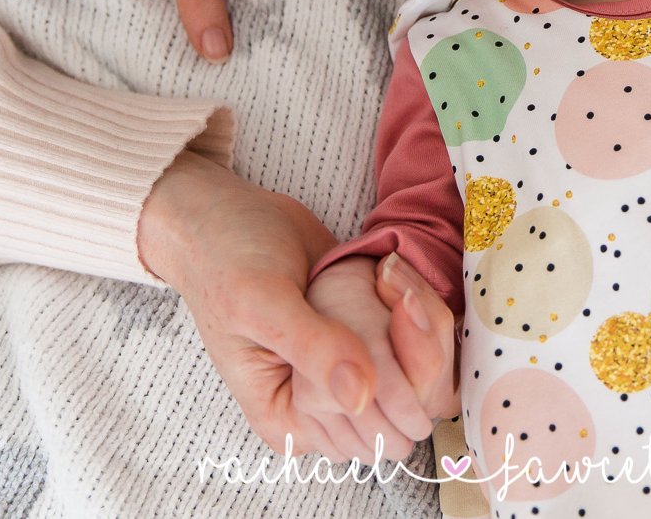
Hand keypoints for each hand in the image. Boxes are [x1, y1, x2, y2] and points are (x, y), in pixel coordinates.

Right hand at [137, 154, 452, 455]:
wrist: (228, 218)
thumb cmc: (229, 260)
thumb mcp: (262, 302)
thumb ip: (313, 349)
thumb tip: (361, 397)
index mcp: (288, 419)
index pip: (370, 433)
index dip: (398, 382)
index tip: (397, 306)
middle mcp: (321, 407)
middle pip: (405, 412)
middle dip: (419, 349)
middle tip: (397, 283)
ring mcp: (348, 373)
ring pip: (420, 380)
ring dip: (423, 324)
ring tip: (390, 273)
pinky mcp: (367, 340)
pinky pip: (415, 344)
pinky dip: (418, 308)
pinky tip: (392, 272)